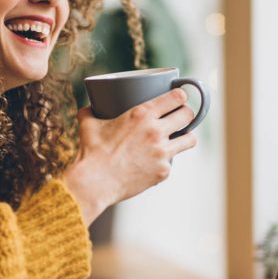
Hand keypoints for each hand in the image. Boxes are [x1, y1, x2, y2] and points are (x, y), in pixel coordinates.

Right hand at [62, 88, 196, 224]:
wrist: (94, 183)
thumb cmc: (91, 153)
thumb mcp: (89, 125)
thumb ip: (90, 113)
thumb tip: (87, 109)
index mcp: (141, 114)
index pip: (176, 97)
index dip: (181, 95)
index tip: (180, 97)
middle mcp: (156, 131)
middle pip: (188, 115)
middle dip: (186, 113)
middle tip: (180, 116)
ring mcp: (162, 152)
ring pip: (190, 139)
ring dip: (186, 136)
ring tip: (180, 138)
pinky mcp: (163, 171)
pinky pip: (172, 162)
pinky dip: (165, 162)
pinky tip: (157, 161)